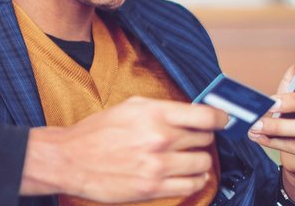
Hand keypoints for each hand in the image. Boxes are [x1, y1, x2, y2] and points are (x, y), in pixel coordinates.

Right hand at [20, 96, 228, 201]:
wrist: (71, 160)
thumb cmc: (97, 132)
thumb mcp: (130, 107)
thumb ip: (163, 108)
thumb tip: (192, 112)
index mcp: (155, 113)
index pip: (206, 115)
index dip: (221, 118)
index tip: (223, 120)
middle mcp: (160, 138)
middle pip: (205, 139)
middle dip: (201, 138)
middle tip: (191, 139)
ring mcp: (158, 165)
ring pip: (203, 163)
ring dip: (199, 160)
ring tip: (189, 158)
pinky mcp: (153, 187)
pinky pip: (192, 185)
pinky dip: (196, 180)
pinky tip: (188, 174)